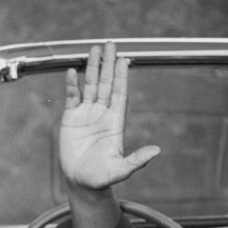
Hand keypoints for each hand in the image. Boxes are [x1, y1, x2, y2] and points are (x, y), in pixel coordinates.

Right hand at [59, 41, 159, 190]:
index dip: (122, 77)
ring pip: (90, 86)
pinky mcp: (71, 119)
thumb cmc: (103, 178)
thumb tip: (157, 151)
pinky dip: (72, 84)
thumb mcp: (121, 169)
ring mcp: (86, 115)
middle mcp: (102, 115)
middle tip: (111, 44)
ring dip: (92, 68)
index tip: (125, 60)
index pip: (120, 94)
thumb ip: (137, 160)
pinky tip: (72, 70)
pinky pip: (72, 97)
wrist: (83, 183)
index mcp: (115, 123)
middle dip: (108, 64)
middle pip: (106, 84)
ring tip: (93, 49)